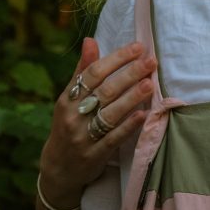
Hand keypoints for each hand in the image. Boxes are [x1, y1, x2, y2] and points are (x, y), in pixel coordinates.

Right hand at [38, 39, 155, 208]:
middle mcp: (73, 117)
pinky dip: (128, 126)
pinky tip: (143, 114)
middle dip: (130, 74)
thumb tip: (90, 40)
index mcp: (67, 99)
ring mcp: (83, 137)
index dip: (116, 58)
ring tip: (150, 84)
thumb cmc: (68, 124)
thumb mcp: (68, 99)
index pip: (93, 73)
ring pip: (110, 114)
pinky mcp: (94, 156)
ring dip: (132, 98)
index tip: (137, 47)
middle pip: (105, 91)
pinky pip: (113, 139)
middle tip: (150, 61)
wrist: (58, 169)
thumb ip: (82, 70)